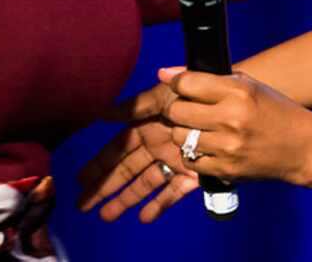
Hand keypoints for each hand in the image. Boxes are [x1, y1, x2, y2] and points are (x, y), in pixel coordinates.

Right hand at [77, 82, 199, 222]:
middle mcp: (157, 146)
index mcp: (147, 127)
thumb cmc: (196, 93)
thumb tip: (103, 112)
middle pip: (125, 170)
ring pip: (144, 184)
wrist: (231, 101)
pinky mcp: (192, 174)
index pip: (117, 149)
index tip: (80, 179)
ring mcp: (173, 161)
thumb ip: (137, 104)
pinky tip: (144, 218)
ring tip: (106, 217)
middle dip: (104, 186)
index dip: (99, 163)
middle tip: (82, 204)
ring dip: (125, 200)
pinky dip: (160, 204)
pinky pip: (174, 192)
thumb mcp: (164, 94)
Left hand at [159, 66, 311, 184]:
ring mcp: (228, 147)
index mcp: (239, 91)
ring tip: (198, 128)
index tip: (180, 86)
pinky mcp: (227, 169)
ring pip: (179, 137)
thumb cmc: (275, 111)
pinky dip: (194, 153)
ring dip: (183, 132)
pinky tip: (208, 146)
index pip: (187, 83)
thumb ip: (206, 78)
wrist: (304, 148)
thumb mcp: (247, 85)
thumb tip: (164, 73)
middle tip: (185, 108)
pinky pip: (191, 160)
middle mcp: (232, 118)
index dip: (177, 83)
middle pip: (176, 111)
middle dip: (175, 108)